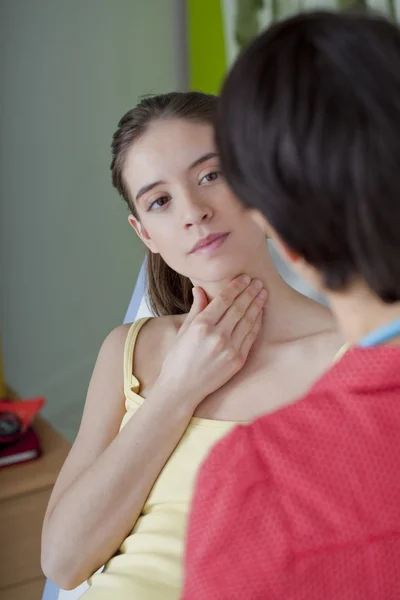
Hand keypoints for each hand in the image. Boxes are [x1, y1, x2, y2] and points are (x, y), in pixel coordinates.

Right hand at [158, 275, 266, 408]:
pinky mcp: (237, 360)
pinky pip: (250, 337)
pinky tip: (259, 313)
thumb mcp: (183, 331)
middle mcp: (216, 335)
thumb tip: (200, 289)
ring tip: (262, 293)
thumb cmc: (178, 360)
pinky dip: (256, 323)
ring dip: (257, 305)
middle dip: (250, 292)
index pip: (224, 300)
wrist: (181, 390)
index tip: (245, 278)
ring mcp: (229, 349)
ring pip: (247, 321)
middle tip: (258, 282)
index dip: (236, 287)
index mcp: (201, 325)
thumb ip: (196, 309)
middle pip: (238, 308)